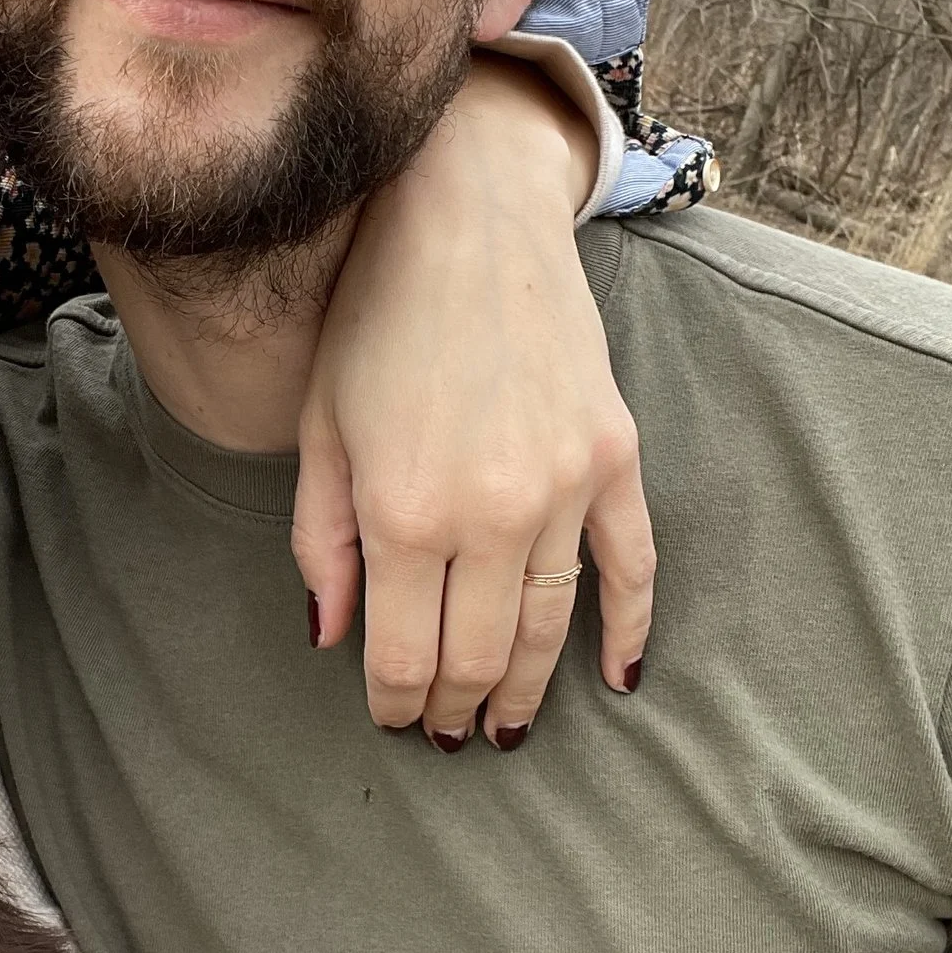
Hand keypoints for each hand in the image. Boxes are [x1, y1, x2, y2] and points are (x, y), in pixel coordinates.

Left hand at [296, 58, 654, 747]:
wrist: (469, 219)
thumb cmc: (375, 319)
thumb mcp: (319, 429)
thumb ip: (323, 542)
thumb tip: (330, 637)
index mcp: (404, 512)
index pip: (403, 655)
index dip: (395, 702)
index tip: (392, 720)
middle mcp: (490, 514)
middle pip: (480, 657)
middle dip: (455, 706)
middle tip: (445, 733)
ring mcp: (564, 488)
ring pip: (551, 628)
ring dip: (527, 689)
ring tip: (505, 725)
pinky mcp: (614, 459)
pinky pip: (632, 567)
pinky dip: (626, 631)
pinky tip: (615, 681)